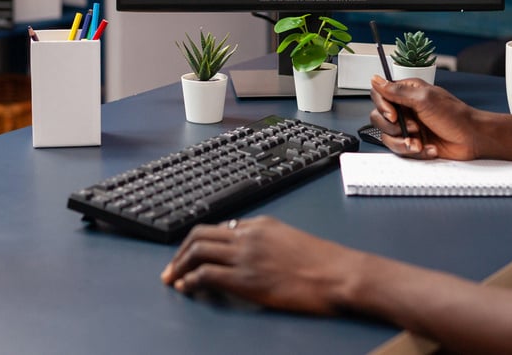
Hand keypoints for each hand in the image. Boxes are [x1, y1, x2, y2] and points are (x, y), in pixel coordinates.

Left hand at [161, 216, 360, 314]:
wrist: (340, 274)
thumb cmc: (325, 262)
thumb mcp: (292, 240)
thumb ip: (267, 241)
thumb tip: (249, 251)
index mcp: (261, 224)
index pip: (219, 227)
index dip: (200, 242)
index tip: (191, 255)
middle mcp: (249, 236)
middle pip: (200, 234)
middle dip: (180, 251)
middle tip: (171, 267)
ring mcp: (246, 257)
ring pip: (198, 251)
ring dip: (179, 265)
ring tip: (172, 278)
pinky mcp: (246, 280)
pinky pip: (206, 275)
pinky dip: (190, 280)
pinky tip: (186, 288)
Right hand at [368, 76, 483, 159]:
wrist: (472, 139)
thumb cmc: (455, 116)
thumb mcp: (424, 99)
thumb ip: (397, 91)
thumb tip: (376, 79)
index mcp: (407, 92)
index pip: (380, 94)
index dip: (382, 106)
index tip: (393, 115)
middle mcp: (406, 108)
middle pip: (379, 118)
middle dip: (393, 128)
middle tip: (413, 128)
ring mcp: (409, 127)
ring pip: (388, 137)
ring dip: (404, 142)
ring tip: (419, 143)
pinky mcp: (413, 142)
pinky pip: (401, 149)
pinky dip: (415, 151)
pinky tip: (429, 148)